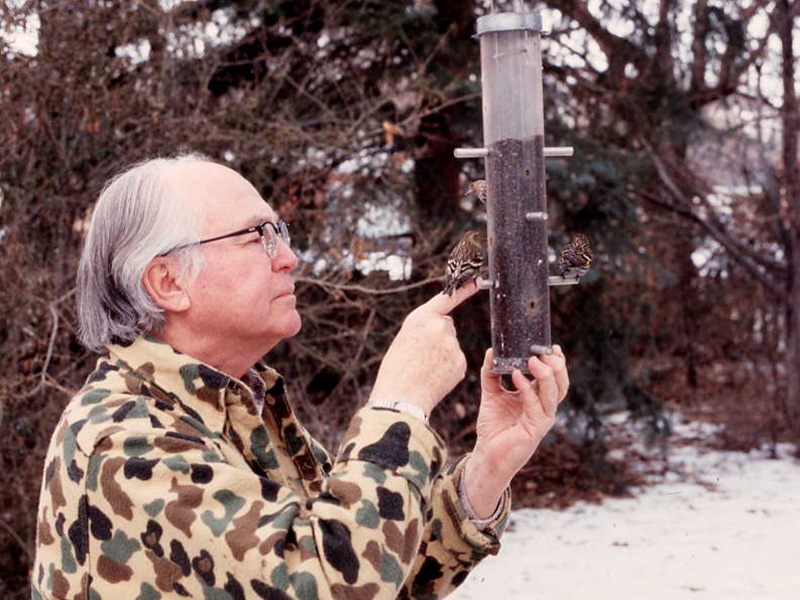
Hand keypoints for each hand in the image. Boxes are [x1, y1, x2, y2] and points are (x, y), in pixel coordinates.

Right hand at [369, 281, 478, 414]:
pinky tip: (434, 378)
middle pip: (447, 327)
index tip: (478, 281)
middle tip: (420, 357)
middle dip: (438, 338)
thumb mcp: (404, 340)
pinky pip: (456, 363)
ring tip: (424, 370)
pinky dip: (448, 370)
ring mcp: (453, 344)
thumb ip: (425, 328)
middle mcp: (440, 326)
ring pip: (451, 347)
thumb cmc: (396, 371)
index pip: (446, 299)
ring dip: (442, 356)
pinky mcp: (461, 362)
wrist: (400, 398)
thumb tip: (447, 325)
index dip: (464, 290)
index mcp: (421, 317)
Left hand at [463, 346, 568, 517]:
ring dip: (545, 375)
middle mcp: (544, 408)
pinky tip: (517, 375)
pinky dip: (527, 389)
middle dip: (556, 366)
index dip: (556, 362)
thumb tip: (491, 351)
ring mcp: (542, 419)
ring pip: (554, 394)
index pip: (554, 377)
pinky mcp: (535, 430)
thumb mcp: (491, 394)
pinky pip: (535, 406)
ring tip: (533, 359)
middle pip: (561, 384)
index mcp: (538, 398)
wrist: (487, 455)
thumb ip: (491, 374)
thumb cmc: (493, 427)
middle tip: (544, 350)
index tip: (550, 345)